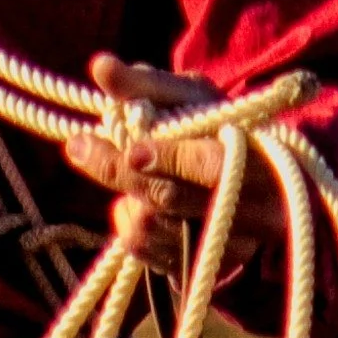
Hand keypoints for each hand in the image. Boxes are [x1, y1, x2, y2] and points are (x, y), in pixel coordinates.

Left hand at [62, 53, 286, 277]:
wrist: (257, 181)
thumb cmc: (220, 127)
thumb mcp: (192, 97)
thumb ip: (147, 85)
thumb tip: (100, 66)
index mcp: (257, 156)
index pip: (211, 164)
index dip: (169, 159)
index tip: (133, 150)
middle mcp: (251, 210)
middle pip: (169, 197)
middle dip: (119, 171)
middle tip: (80, 146)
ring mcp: (231, 246)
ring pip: (153, 228)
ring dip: (126, 198)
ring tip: (130, 171)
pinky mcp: (208, 272)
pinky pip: (150, 256)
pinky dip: (131, 229)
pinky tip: (137, 204)